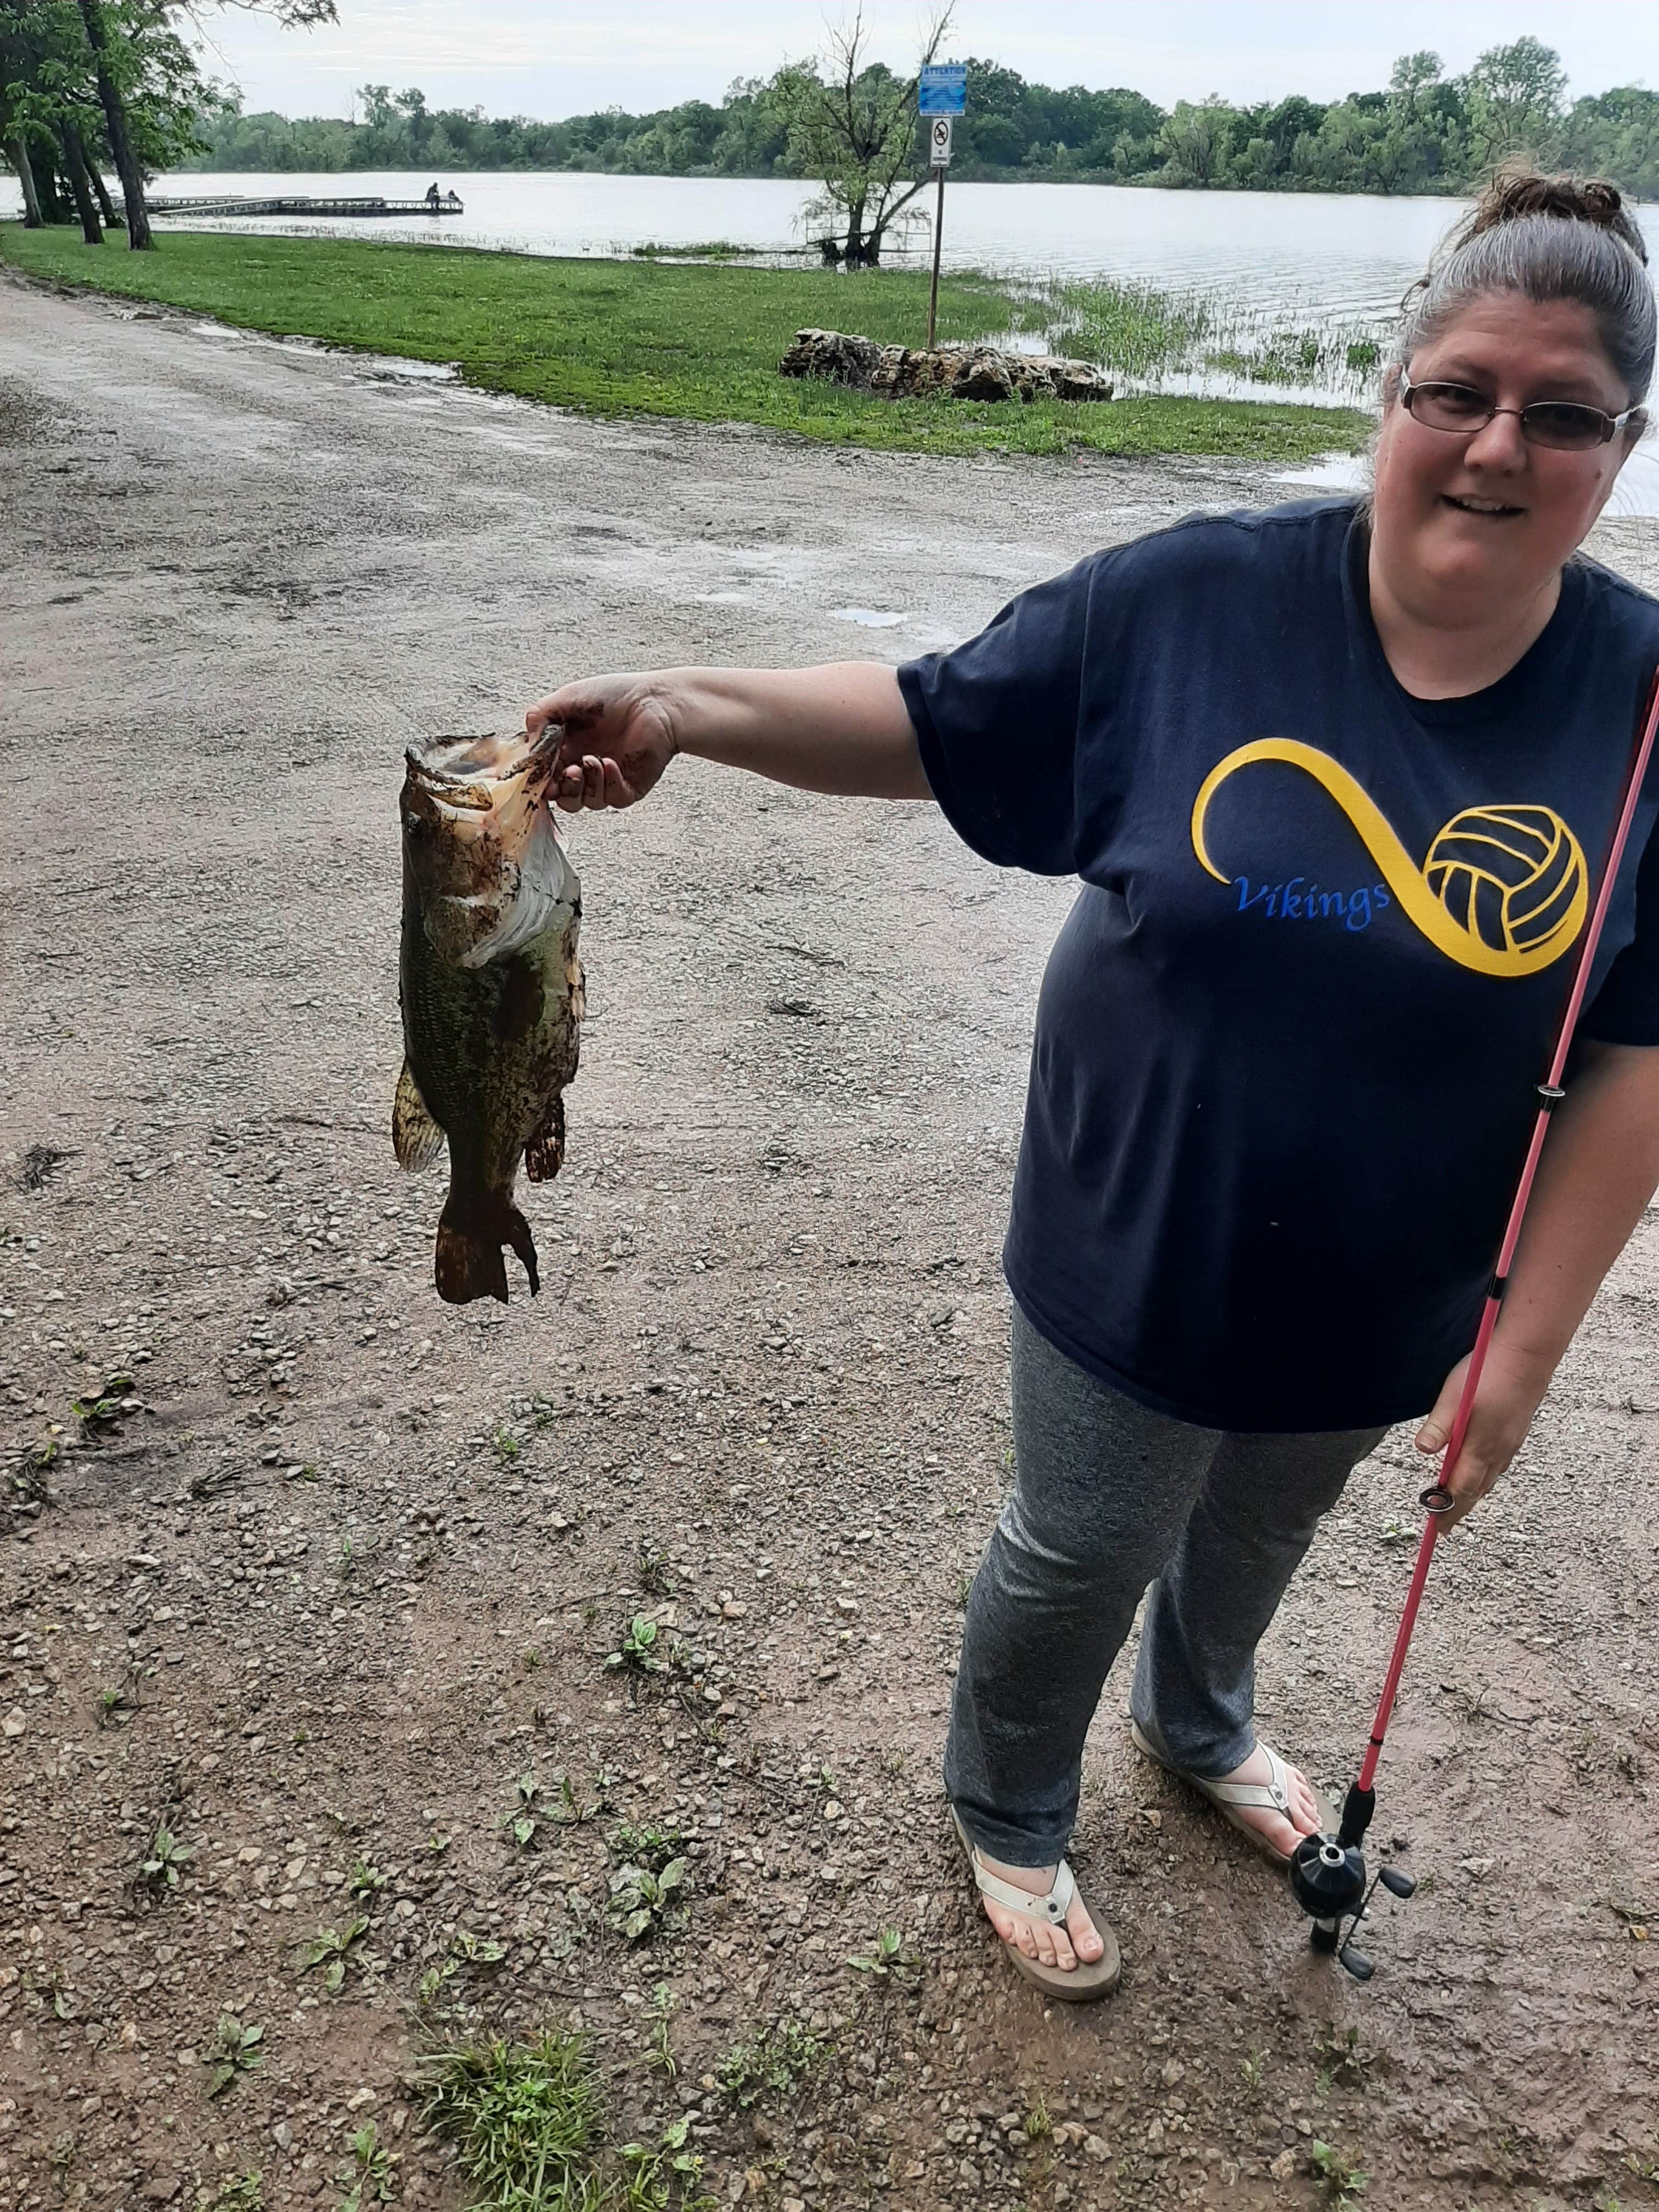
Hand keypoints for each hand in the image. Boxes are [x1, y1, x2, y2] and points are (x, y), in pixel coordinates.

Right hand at [524, 674, 678, 809]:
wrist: (655, 701)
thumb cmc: (615, 695)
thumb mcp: (568, 698)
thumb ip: (540, 716)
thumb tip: (528, 742)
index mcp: (567, 748)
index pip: (547, 776)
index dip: (541, 781)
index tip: (538, 778)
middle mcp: (586, 766)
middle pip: (564, 797)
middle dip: (563, 790)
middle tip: (569, 773)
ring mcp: (608, 779)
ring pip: (587, 802)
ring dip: (587, 785)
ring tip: (593, 760)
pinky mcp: (630, 787)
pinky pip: (614, 800)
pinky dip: (610, 784)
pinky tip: (612, 764)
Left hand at [1414, 1344, 1551, 1526]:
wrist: (1527, 1358)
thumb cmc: (1487, 1373)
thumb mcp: (1453, 1397)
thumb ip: (1439, 1426)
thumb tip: (1423, 1450)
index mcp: (1480, 1446)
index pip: (1460, 1489)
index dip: (1447, 1508)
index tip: (1436, 1526)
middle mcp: (1498, 1451)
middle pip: (1476, 1490)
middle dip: (1458, 1509)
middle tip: (1444, 1527)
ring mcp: (1510, 1444)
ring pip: (1490, 1479)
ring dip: (1472, 1494)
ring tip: (1457, 1505)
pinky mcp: (1516, 1434)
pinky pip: (1499, 1467)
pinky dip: (1486, 1478)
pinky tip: (1480, 1475)